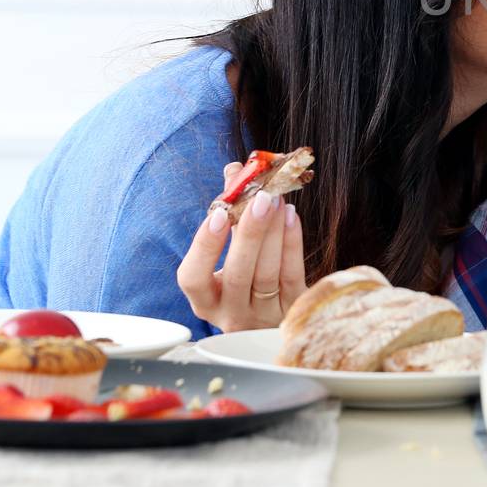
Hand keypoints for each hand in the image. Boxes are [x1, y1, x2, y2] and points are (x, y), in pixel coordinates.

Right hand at [177, 162, 307, 331]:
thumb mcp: (229, 251)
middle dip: (250, 232)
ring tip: (278, 199)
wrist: (276, 314)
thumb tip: (236, 170)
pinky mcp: (292, 311)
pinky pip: (292, 275)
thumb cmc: (246, 276)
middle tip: (261, 196)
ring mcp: (263, 317)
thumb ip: (229, 213)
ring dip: (274, 231)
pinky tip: (291, 216)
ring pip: (268, 273)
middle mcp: (231, 314)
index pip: (193, 279)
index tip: (219, 214)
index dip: (204, 247)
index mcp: (205, 301)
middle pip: (238, 274)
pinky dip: (292, 243)